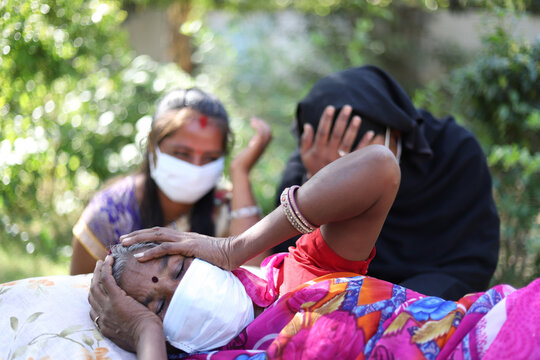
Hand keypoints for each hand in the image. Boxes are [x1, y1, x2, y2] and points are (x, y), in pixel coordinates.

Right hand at [88, 256, 162, 351]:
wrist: (147, 338)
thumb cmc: (145, 336)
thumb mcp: (128, 333)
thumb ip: (124, 325)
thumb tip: (131, 319)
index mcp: (104, 325)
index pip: (93, 309)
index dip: (94, 296)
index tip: (97, 286)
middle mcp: (102, 316)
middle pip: (92, 294)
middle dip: (93, 280)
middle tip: (97, 269)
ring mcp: (107, 306)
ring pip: (96, 284)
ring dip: (98, 271)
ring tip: (102, 261)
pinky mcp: (116, 298)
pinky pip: (106, 279)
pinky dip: (105, 268)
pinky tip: (108, 260)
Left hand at [119, 227, 238, 270]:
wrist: (235, 252)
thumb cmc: (222, 257)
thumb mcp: (203, 257)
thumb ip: (192, 258)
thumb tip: (185, 267)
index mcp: (185, 238)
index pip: (161, 233)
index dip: (146, 235)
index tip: (133, 239)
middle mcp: (183, 236)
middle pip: (154, 231)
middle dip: (137, 234)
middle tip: (121, 239)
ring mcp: (185, 239)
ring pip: (156, 236)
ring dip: (138, 239)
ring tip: (123, 243)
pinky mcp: (189, 246)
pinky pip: (165, 248)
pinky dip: (150, 252)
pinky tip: (138, 256)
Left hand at [230, 117, 271, 176]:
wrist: (239, 171)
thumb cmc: (240, 165)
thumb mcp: (247, 153)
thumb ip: (251, 148)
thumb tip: (251, 143)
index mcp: (261, 148)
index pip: (268, 136)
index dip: (263, 128)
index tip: (254, 122)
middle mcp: (262, 147)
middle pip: (269, 132)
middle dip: (262, 124)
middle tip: (253, 119)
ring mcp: (260, 147)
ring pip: (266, 132)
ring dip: (260, 123)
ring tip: (252, 120)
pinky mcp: (255, 147)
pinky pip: (261, 133)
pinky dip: (258, 126)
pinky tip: (252, 122)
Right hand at [301, 105, 375, 177]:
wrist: (322, 191)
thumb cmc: (314, 168)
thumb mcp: (305, 156)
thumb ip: (305, 141)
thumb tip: (307, 125)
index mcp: (318, 150)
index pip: (322, 132)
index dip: (326, 120)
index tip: (330, 108)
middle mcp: (329, 155)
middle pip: (336, 135)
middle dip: (341, 120)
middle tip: (347, 107)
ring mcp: (340, 161)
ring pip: (347, 143)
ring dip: (353, 130)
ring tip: (357, 118)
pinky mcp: (349, 166)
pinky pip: (358, 153)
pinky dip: (365, 143)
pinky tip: (371, 133)